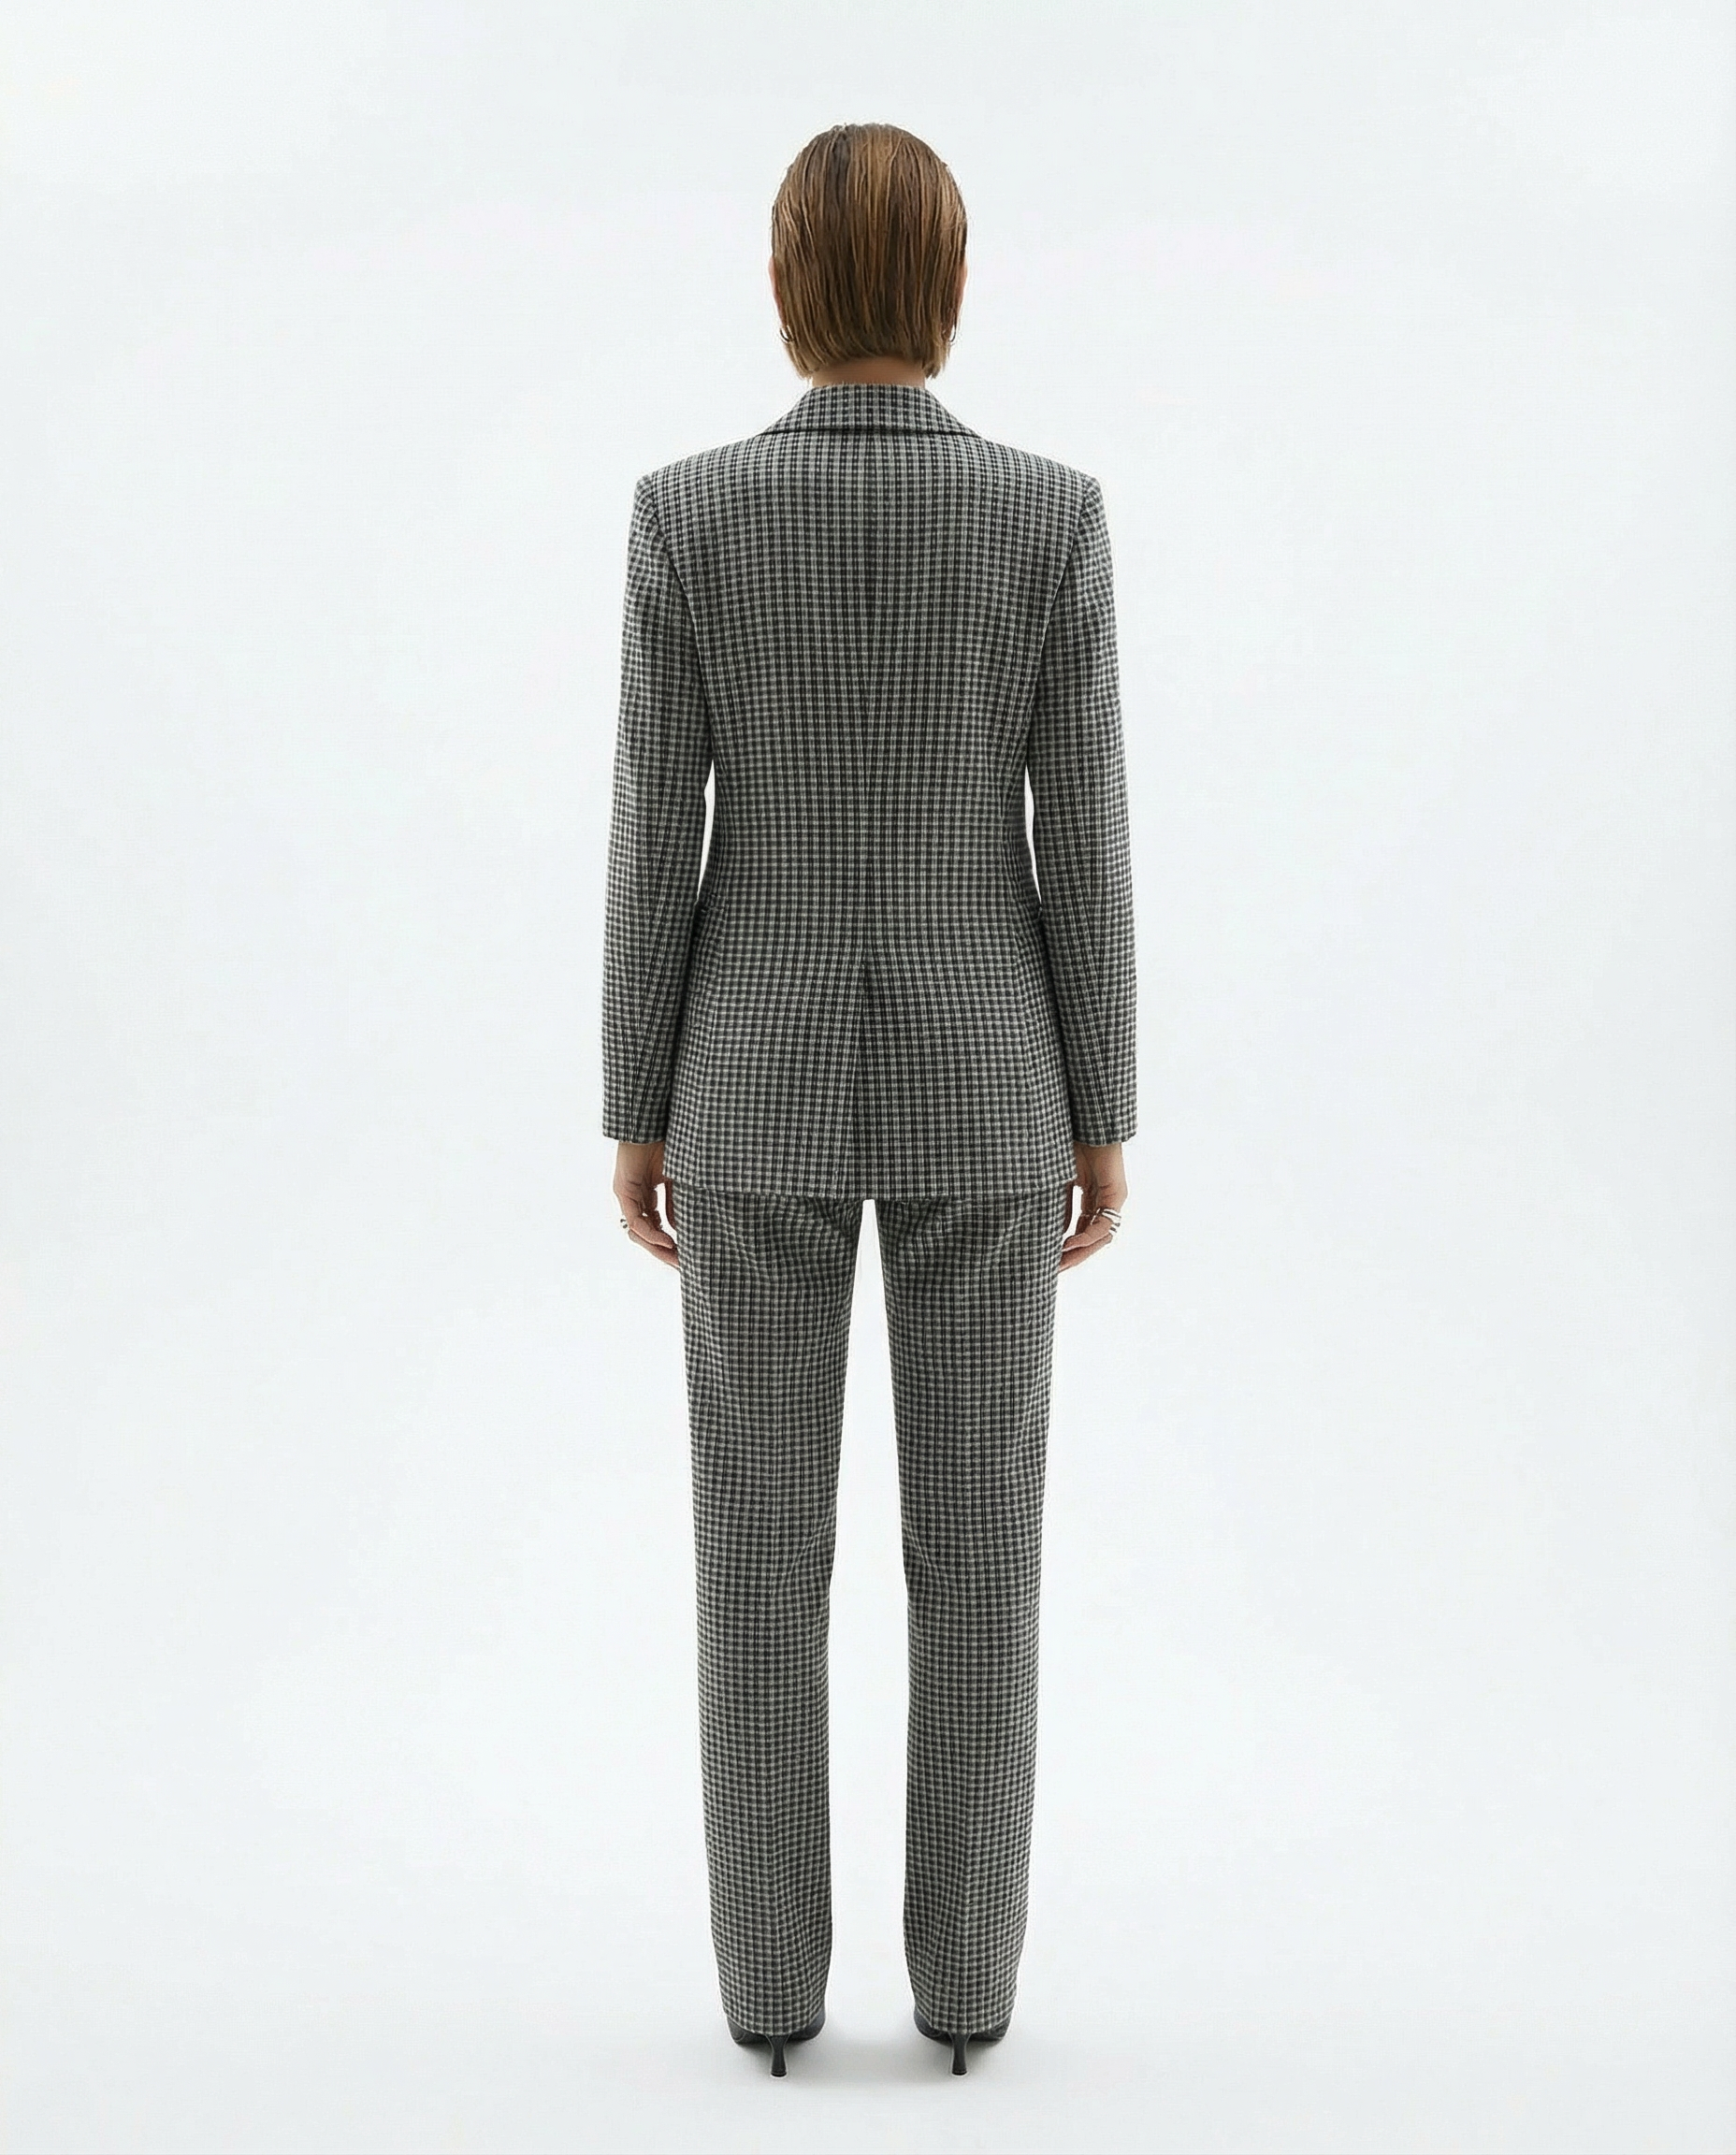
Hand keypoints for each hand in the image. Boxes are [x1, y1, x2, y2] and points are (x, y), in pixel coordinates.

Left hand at [614, 1140, 678, 1268]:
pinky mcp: (623, 1191)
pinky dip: (652, 1233)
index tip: (686, 1257)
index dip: (670, 1243)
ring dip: (657, 1248)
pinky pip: (636, 1221)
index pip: (657, 1226)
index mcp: (648, 1194)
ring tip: (675, 1258)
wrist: (653, 1122)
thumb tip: (678, 1229)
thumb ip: (675, 1203)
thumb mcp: (677, 1180)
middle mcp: (636, 1198)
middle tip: (681, 1266)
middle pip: (647, 1235)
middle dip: (664, 1252)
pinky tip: (668, 1241)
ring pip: (639, 1233)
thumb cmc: (666, 1143)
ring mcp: (628, 1196)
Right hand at [1060, 1140, 1125, 1272]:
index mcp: (1091, 1198)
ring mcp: (1112, 1200)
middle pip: (1092, 1238)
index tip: (1051, 1260)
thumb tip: (1057, 1233)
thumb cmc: (1073, 1144)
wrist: (1086, 1123)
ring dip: (1081, 1252)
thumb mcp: (1060, 1182)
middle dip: (1074, 1256)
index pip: (1082, 1231)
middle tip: (1055, 1270)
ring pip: (1100, 1236)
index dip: (1068, 1247)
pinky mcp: (1116, 1195)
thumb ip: (1061, 1207)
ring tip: (1061, 1262)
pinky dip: (1087, 1236)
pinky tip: (1070, 1243)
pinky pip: (1103, 1224)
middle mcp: (1104, 1202)